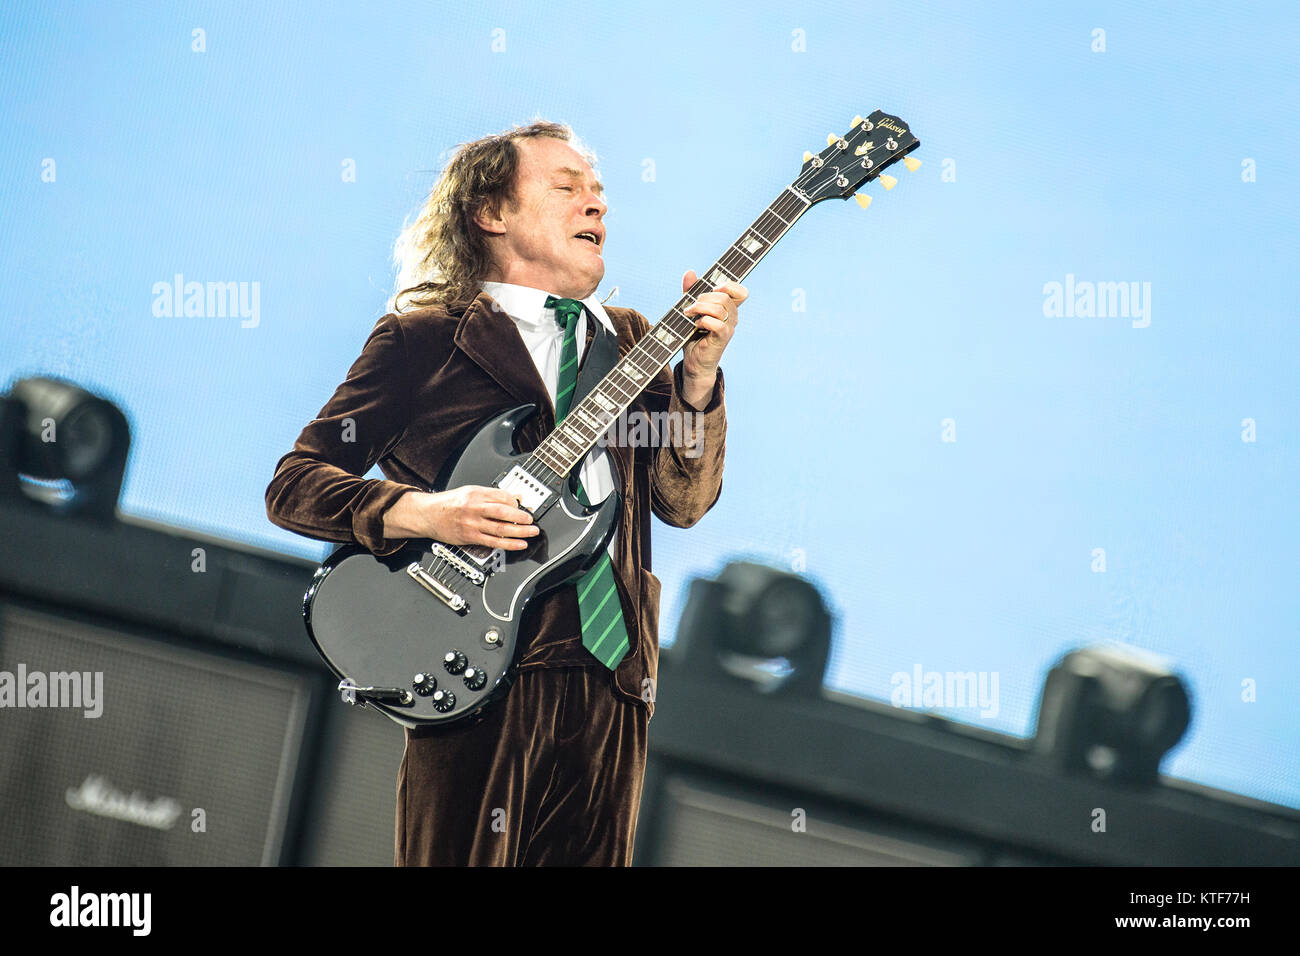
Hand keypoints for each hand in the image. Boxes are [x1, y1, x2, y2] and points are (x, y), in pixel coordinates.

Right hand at [383, 486, 538, 549]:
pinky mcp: (469, 537)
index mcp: (475, 493)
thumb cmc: (448, 503)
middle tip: (531, 520)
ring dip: (520, 532)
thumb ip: (491, 495)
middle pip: (503, 512)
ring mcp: (472, 524)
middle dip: (521, 517)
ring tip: (532, 532)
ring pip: (500, 528)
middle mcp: (474, 508)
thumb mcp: (469, 492)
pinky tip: (519, 544)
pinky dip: (509, 544)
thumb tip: (513, 498)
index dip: (516, 502)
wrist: (427, 514)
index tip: (523, 506)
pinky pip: (493, 542)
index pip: (502, 496)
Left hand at [680, 269, 745, 401]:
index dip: (729, 285)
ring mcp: (729, 327)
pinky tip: (695, 326)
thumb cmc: (693, 336)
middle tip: (691, 307)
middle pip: (724, 296)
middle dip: (703, 297)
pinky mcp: (722, 338)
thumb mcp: (691, 309)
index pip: (740, 291)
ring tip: (688, 314)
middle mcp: (732, 317)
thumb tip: (690, 272)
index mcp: (728, 308)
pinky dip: (702, 321)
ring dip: (699, 308)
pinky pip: (716, 323)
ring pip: (719, 308)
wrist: (693, 361)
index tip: (712, 289)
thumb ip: (690, 291)